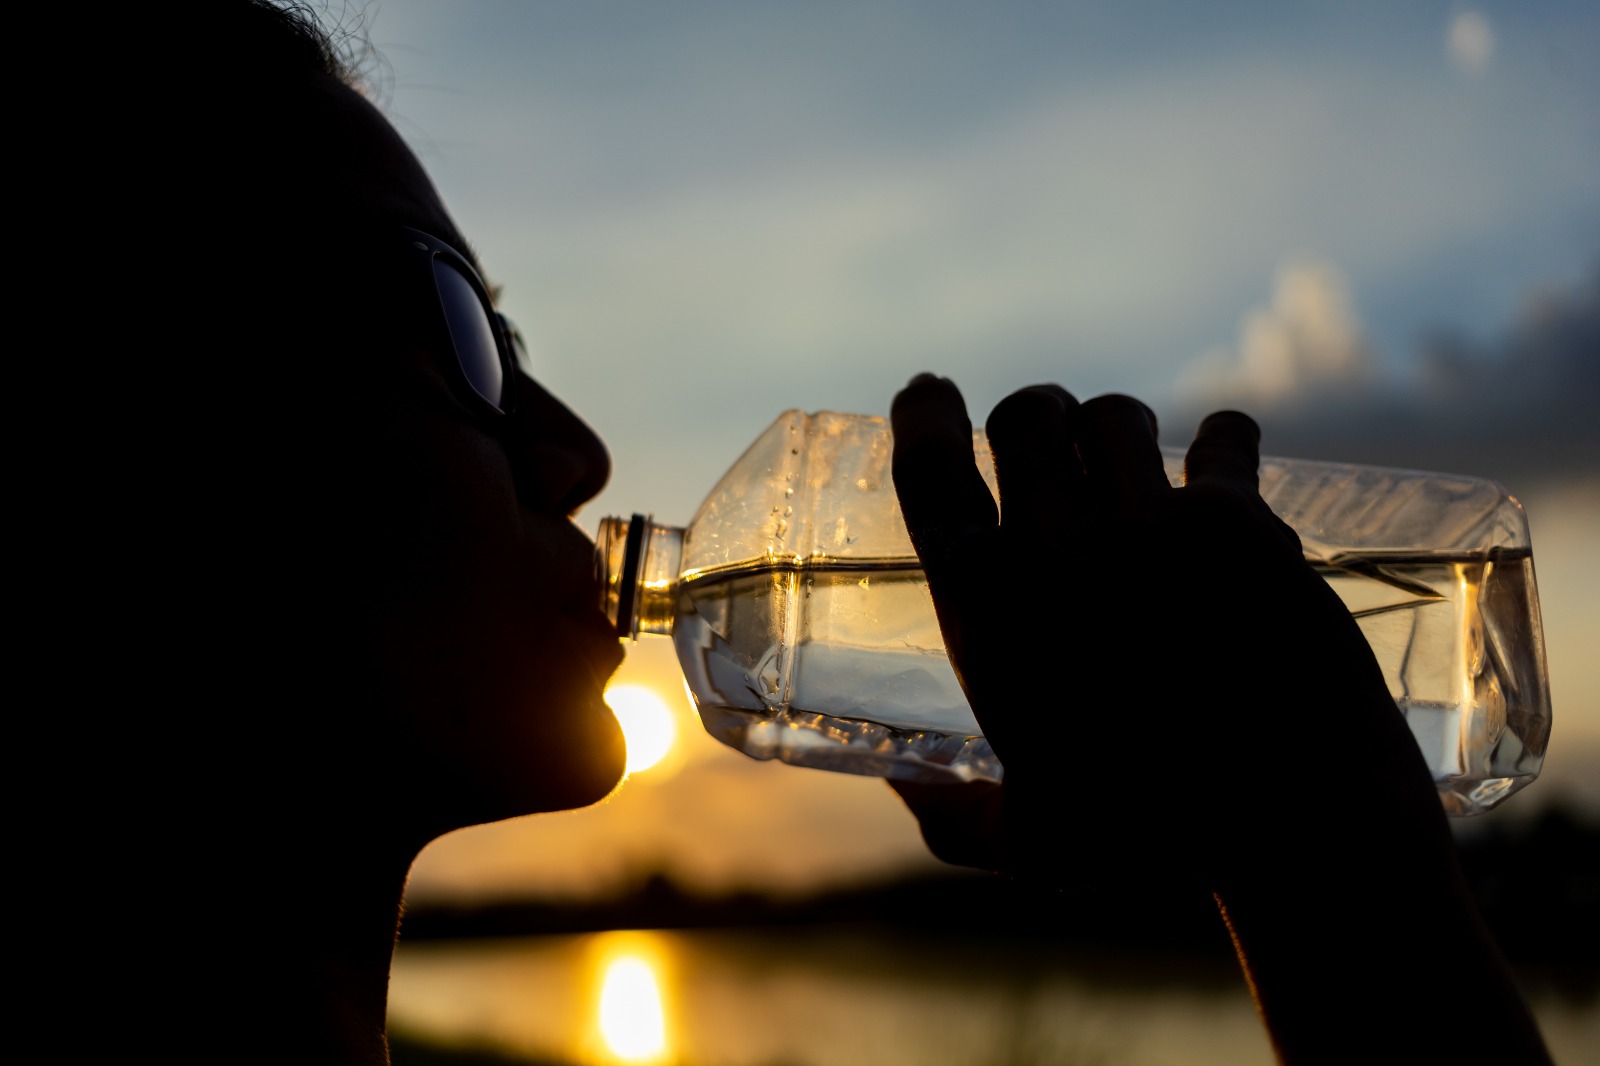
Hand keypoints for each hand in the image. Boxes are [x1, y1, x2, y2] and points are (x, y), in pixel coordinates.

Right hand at [887, 373, 1436, 890]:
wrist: (1293, 829)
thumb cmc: (1152, 845)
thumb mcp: (1031, 841)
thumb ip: (956, 818)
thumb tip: (905, 794)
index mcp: (986, 613)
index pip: (929, 472)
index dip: (923, 416)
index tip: (927, 393)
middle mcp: (1055, 550)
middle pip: (1024, 416)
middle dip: (1031, 414)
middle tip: (1046, 433)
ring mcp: (1147, 527)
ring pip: (1114, 413)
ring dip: (1114, 425)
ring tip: (1130, 454)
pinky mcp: (1239, 523)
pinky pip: (1223, 437)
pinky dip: (1223, 440)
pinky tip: (1225, 456)